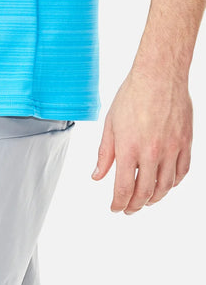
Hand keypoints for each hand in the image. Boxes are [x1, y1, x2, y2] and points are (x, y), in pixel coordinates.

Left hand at [92, 65, 192, 213]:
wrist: (160, 75)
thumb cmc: (133, 95)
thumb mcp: (110, 125)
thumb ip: (105, 153)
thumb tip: (97, 175)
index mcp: (129, 148)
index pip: (124, 188)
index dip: (118, 203)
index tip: (115, 208)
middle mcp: (152, 152)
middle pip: (145, 192)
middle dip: (135, 205)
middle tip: (129, 209)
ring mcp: (172, 148)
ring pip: (165, 185)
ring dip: (154, 198)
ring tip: (146, 201)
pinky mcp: (185, 142)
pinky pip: (182, 171)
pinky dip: (173, 183)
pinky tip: (165, 185)